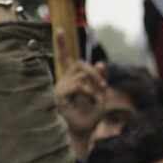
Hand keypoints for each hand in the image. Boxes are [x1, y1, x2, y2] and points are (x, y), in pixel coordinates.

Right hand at [53, 31, 109, 150]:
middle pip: (79, 64)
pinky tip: (93, 101)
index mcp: (71, 80)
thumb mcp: (101, 94)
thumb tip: (99, 63)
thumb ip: (100, 79)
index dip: (62, 44)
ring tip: (97, 98)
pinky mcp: (59, 96)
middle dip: (95, 73)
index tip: (59, 29)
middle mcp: (62, 82)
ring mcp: (59, 88)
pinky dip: (90, 92)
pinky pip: (79, 85)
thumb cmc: (90, 116)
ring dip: (95, 84)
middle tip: (103, 86)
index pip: (65, 59)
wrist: (83, 133)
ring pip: (81, 73)